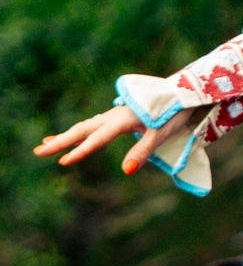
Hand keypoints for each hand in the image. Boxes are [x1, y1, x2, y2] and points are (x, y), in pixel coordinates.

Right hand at [35, 103, 200, 174]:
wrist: (182, 94)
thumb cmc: (174, 115)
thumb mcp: (161, 135)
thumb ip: (143, 152)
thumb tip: (126, 170)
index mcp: (122, 120)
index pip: (96, 139)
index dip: (79, 152)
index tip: (62, 161)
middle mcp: (113, 116)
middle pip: (81, 130)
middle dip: (60, 142)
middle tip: (37, 152)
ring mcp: (115, 115)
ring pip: (85, 127)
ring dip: (66, 137)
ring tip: (46, 145)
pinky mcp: (119, 116)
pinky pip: (94, 125)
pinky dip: (81, 133)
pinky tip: (73, 138)